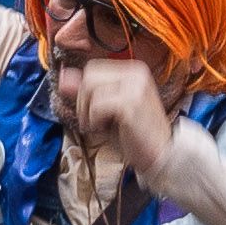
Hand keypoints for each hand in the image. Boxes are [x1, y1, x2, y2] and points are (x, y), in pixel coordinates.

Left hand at [51, 54, 179, 187]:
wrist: (161, 155)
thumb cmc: (134, 135)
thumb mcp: (105, 109)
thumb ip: (85, 91)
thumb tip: (64, 75)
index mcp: (134, 70)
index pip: (93, 69)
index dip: (85, 92)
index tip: (95, 112)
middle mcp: (136, 73)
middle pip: (89, 76)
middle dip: (84, 101)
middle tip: (96, 122)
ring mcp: (135, 87)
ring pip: (89, 89)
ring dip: (88, 113)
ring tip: (102, 126)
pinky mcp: (131, 103)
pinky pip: (96, 106)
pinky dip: (95, 122)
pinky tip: (108, 130)